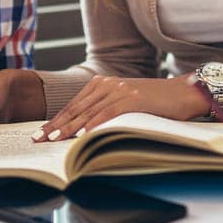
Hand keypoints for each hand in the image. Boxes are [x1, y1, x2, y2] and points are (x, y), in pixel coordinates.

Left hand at [35, 76, 207, 141]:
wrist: (184, 93)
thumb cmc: (156, 102)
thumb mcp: (127, 103)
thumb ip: (106, 111)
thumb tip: (84, 133)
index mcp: (104, 83)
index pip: (74, 105)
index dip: (57, 119)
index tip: (41, 133)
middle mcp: (108, 84)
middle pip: (76, 108)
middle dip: (56, 125)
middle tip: (38, 139)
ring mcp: (120, 90)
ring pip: (88, 112)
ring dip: (69, 127)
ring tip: (53, 139)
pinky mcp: (132, 99)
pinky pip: (107, 114)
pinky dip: (93, 125)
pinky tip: (81, 136)